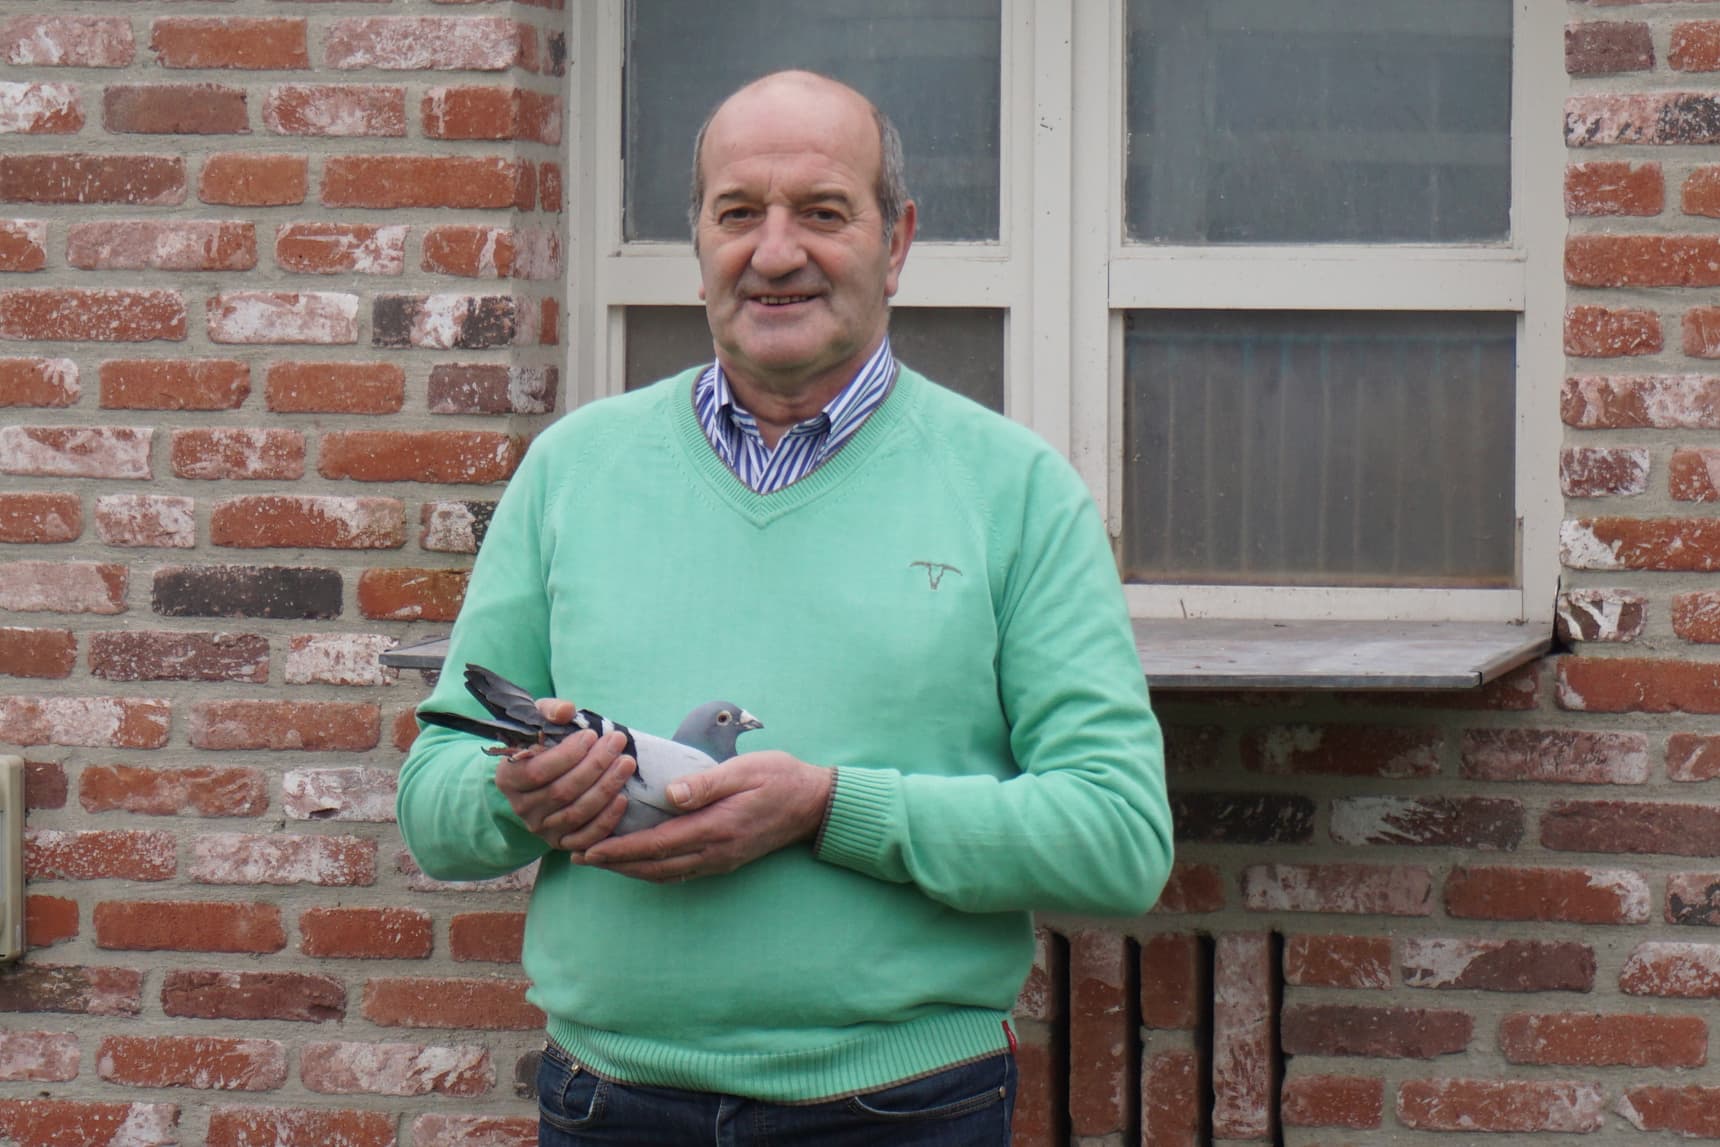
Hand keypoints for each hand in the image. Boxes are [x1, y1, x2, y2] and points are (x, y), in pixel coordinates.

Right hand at [492, 698, 635, 851]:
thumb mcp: (537, 722)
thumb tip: (567, 711)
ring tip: (626, 763)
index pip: (538, 771)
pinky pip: (586, 837)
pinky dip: (606, 820)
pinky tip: (623, 798)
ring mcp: (542, 828)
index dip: (567, 754)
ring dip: (606, 788)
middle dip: (595, 765)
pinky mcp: (561, 842)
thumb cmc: (540, 745)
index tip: (591, 734)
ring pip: (577, 813)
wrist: (538, 777)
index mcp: (509, 778)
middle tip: (617, 742)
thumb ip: (549, 711)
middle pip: (562, 791)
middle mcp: (522, 807)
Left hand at [579, 750, 833, 882]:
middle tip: (583, 857)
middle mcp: (715, 851)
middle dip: (617, 864)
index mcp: (716, 828)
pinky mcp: (725, 859)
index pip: (657, 844)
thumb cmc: (780, 779)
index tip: (591, 850)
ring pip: (667, 873)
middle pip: (656, 866)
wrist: (814, 805)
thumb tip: (671, 794)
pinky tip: (642, 862)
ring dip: (633, 870)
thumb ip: (707, 783)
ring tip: (604, 861)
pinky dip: (655, 869)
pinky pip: (682, 872)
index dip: (621, 850)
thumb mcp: (746, 770)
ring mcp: (721, 860)